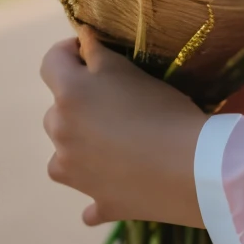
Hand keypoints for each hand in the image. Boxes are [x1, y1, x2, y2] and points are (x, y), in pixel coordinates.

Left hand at [40, 27, 205, 228]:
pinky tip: (121, 179)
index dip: (70, 51)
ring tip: (121, 137)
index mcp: (69, 95)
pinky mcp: (95, 202)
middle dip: (79, 100)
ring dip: (83, 141)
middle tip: (116, 98)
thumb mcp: (131, 71)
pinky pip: (87, 189)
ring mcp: (74, 172)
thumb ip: (99, 54)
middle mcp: (61, 133)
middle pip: (58, 108)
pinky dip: (98, 182)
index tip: (92, 52)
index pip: (51, 62)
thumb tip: (83, 41)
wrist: (192, 168)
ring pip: (66, 149)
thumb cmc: (163, 110)